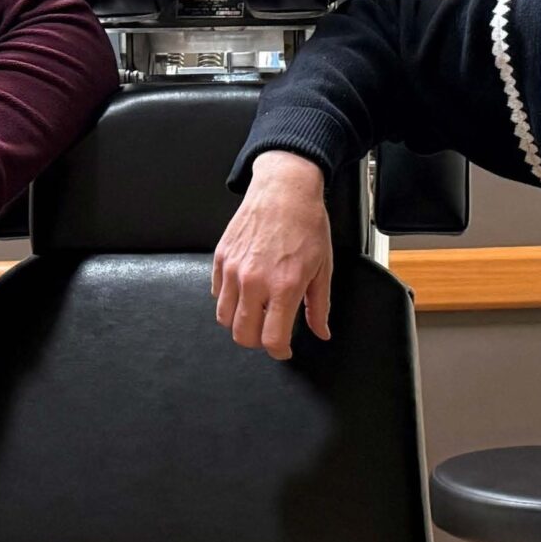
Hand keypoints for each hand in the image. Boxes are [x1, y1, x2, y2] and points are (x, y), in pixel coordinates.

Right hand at [212, 151, 333, 359]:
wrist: (284, 190)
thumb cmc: (306, 225)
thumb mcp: (323, 268)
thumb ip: (319, 306)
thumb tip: (320, 332)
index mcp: (284, 287)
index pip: (272, 339)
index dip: (279, 352)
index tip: (283, 349)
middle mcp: (254, 282)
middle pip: (243, 335)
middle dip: (257, 341)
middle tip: (269, 332)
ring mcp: (233, 270)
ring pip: (225, 318)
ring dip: (239, 323)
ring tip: (254, 314)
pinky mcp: (221, 258)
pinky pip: (217, 293)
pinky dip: (228, 300)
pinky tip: (244, 291)